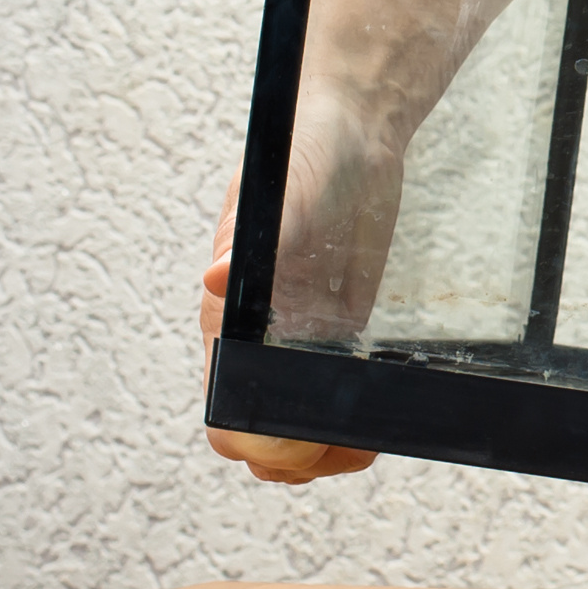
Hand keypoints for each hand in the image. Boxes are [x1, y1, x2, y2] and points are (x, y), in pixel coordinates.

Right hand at [199, 89, 401, 483]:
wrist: (348, 131)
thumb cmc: (304, 153)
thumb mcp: (284, 190)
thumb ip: (255, 238)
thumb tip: (214, 281)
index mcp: (231, 315)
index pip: (225, 406)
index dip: (258, 434)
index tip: (302, 436)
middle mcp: (254, 337)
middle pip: (253, 433)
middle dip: (293, 457)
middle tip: (346, 447)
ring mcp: (293, 339)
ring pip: (289, 426)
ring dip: (321, 453)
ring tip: (363, 444)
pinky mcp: (333, 332)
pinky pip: (325, 398)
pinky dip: (344, 424)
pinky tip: (372, 419)